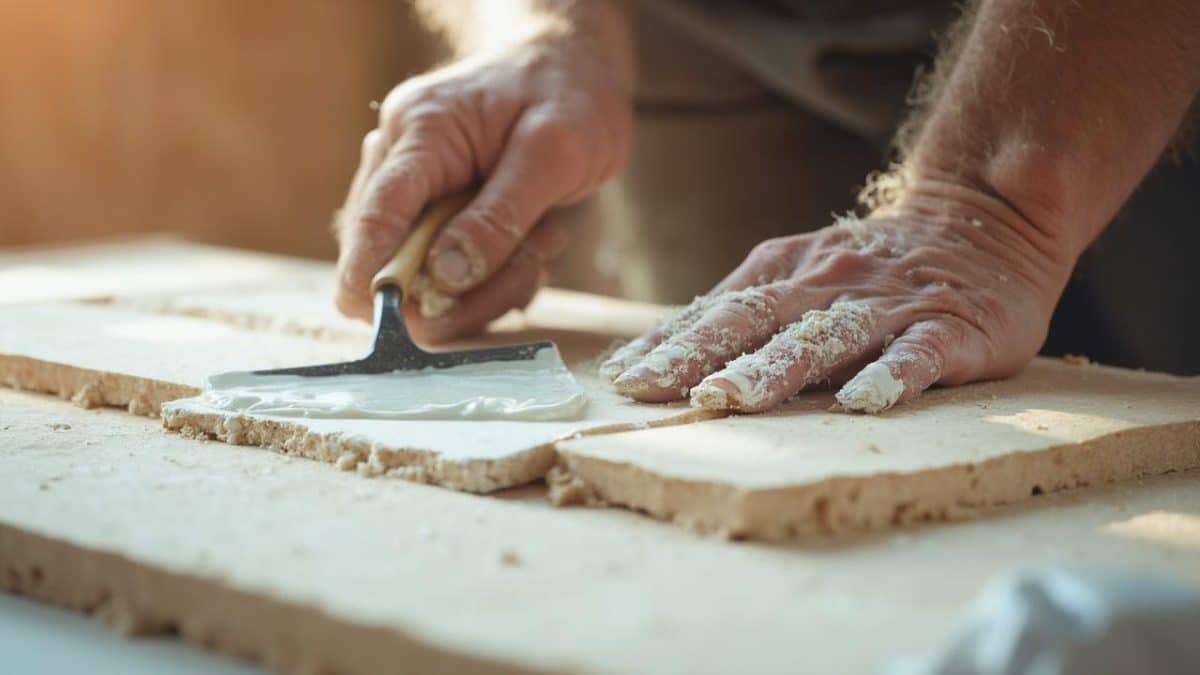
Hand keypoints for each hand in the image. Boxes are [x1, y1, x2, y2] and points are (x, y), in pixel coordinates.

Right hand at [335, 25, 634, 341]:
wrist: (576, 68)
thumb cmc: (568, 94)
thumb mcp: (555, 150)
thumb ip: (501, 214)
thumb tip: (446, 275)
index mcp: (420, 134)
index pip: (374, 216)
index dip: (371, 276)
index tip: (384, 321)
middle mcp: (402, 162)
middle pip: (394, 262)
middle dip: (463, 288)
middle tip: (530, 263)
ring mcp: (417, 192)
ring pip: (427, 281)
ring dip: (490, 283)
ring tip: (543, 239)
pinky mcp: (438, 218)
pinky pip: (453, 278)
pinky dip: (497, 278)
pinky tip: (535, 240)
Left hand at [600, 182, 1074, 412]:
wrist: (985, 218)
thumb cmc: (874, 265)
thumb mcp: (802, 271)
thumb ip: (744, 309)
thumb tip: (662, 356)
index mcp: (787, 271)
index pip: (715, 311)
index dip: (666, 344)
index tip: (620, 378)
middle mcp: (828, 283)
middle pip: (753, 321)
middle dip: (695, 356)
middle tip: (649, 392)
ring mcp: (887, 304)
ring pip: (824, 337)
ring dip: (774, 368)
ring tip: (729, 397)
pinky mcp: (949, 326)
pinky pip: (917, 353)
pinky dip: (889, 375)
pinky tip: (862, 401)